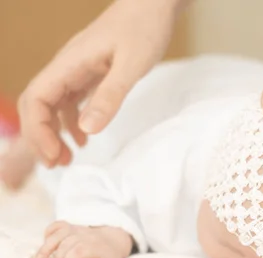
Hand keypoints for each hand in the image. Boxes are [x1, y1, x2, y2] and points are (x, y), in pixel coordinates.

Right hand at [18, 0, 180, 166]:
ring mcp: (77, 69)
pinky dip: (73, 122)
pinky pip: (72, 100)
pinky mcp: (91, 72)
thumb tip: (87, 129)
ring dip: (55, 133)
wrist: (154, 4)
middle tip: (57, 164)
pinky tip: (85, 139)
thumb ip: (110, 96)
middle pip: (38, 105)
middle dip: (41, 136)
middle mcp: (67, 67)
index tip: (55, 156)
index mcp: (70, 63)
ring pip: (53, 105)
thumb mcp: (131, 65)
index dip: (38, 131)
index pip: (36, 99)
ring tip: (68, 159)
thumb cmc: (144, 28)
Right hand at [37, 222, 132, 257]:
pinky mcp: (71, 226)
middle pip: (65, 244)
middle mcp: (86, 235)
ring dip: (48, 246)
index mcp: (95, 245)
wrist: (114, 241)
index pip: (77, 251)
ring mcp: (78, 229)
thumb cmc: (109, 256)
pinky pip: (58, 225)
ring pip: (59, 234)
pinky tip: (45, 243)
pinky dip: (49, 232)